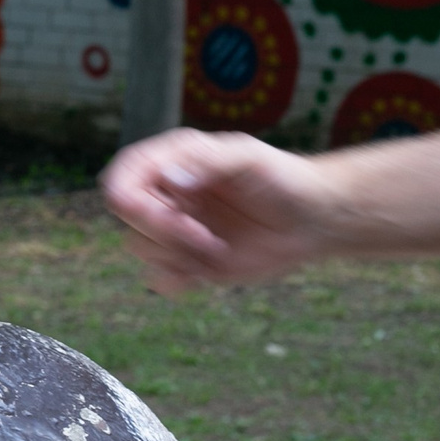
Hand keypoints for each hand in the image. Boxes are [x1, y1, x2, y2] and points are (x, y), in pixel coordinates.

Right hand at [100, 129, 336, 292]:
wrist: (313, 220)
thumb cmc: (284, 179)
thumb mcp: (248, 159)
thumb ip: (208, 163)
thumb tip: (171, 179)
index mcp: (175, 160)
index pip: (126, 173)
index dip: (129, 193)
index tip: (159, 210)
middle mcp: (169, 194)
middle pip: (128, 214)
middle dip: (161, 229)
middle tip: (203, 236)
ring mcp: (178, 228)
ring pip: (140, 247)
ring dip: (173, 254)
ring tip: (215, 250)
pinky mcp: (191, 261)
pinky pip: (160, 277)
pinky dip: (172, 281)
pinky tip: (201, 275)